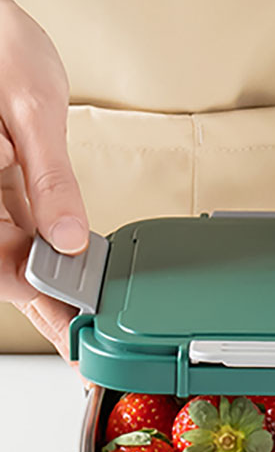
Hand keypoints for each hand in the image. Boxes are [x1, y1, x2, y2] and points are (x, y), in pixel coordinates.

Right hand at [0, 0, 89, 359]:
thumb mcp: (31, 109)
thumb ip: (49, 179)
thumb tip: (70, 238)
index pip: (7, 268)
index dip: (41, 309)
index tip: (73, 342)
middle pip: (10, 264)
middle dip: (50, 301)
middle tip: (89, 340)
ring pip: (17, 247)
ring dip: (51, 277)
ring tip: (89, 313)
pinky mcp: (3, 175)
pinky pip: (23, 219)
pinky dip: (50, 242)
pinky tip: (78, 260)